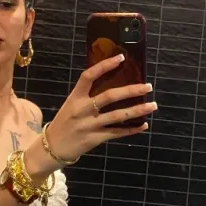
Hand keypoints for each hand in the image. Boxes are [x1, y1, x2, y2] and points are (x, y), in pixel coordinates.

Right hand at [26, 55, 156, 169]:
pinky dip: (132, 129)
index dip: (105, 65)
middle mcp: (82, 109)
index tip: (121, 58)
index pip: (89, 76)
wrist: (53, 147)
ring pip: (117, 116)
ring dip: (137, 110)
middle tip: (148, 86)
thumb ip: (88, 94)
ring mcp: (89, 125)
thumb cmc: (65, 121)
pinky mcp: (95, 139)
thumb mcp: (72, 104)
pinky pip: (117, 133)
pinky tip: (143, 125)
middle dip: (131, 90)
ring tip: (152, 105)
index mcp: (75, 97)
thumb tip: (113, 80)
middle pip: (109, 96)